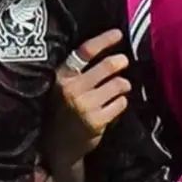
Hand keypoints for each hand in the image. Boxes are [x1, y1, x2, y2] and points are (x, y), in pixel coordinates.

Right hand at [43, 30, 130, 170]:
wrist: (57, 147)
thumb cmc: (61, 111)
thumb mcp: (62, 88)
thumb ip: (78, 72)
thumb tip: (107, 53)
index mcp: (61, 77)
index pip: (84, 52)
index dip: (103, 41)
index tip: (117, 34)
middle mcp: (72, 89)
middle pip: (106, 67)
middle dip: (120, 62)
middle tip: (124, 61)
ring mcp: (85, 106)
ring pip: (118, 85)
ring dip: (123, 84)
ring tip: (121, 87)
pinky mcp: (97, 121)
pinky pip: (120, 103)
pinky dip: (122, 102)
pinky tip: (115, 105)